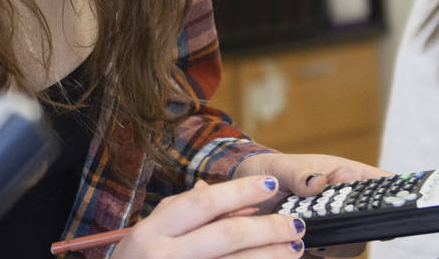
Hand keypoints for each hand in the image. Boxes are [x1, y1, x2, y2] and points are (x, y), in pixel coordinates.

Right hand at [108, 174, 305, 258]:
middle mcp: (164, 256)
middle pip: (227, 235)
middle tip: (294, 224)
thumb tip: (209, 190)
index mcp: (150, 233)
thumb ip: (177, 214)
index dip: (239, 192)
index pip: (201, 203)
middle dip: (268, 228)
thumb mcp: (144, 239)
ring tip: (294, 248)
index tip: (269, 187)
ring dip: (272, 256)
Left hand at [234, 152, 392, 256]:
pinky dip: (316, 252)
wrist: (247, 196)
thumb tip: (317, 183)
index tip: (395, 204)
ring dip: (333, 245)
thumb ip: (299, 174)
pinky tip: (299, 246)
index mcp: (347, 177)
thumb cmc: (273, 173)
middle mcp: (345, 203)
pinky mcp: (319, 242)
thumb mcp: (283, 167)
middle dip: (356, 228)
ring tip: (311, 239)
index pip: (382, 183)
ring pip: (350, 243)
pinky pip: (327, 254)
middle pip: (369, 222)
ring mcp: (334, 225)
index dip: (396, 194)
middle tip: (332, 228)